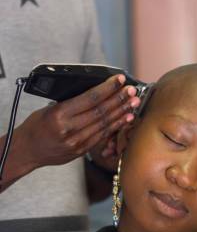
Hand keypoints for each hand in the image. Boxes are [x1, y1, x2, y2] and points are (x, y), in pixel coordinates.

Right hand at [16, 74, 139, 168]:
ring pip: (105, 124)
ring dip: (122, 112)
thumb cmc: (36, 126)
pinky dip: (116, 126)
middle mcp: (69, 129)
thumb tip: (96, 92)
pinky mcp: (82, 150)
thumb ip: (71, 102)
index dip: (108, 88)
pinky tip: (126, 118)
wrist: (27, 151)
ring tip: (134, 102)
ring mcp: (77, 142)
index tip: (119, 80)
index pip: (90, 99)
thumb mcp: (49, 109)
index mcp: (59, 115)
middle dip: (119, 99)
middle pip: (101, 112)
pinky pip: (103, 135)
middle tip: (133, 91)